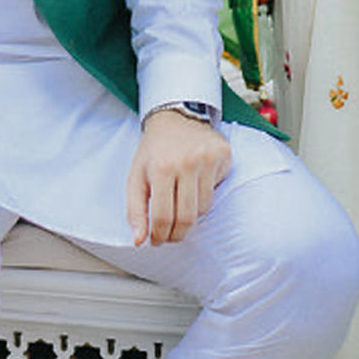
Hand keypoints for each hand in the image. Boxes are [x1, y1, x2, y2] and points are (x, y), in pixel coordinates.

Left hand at [126, 110, 231, 246]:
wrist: (175, 118)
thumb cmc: (154, 151)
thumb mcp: (135, 176)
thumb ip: (135, 210)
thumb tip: (139, 241)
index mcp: (161, 168)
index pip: (163, 216)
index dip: (159, 235)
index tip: (156, 240)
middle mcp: (187, 162)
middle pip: (186, 218)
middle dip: (176, 234)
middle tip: (169, 236)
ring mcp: (208, 159)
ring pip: (203, 208)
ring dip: (189, 214)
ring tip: (178, 203)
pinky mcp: (223, 156)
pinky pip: (215, 191)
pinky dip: (203, 196)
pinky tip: (193, 184)